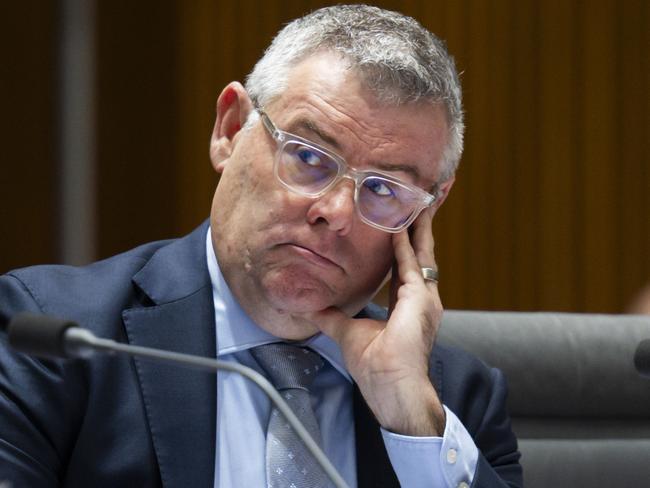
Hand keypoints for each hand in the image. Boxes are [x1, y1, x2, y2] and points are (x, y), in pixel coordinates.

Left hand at [300, 208, 445, 435]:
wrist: (391, 388)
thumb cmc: (376, 367)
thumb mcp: (348, 333)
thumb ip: (333, 317)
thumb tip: (313, 306)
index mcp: (407, 304)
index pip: (405, 266)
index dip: (403, 246)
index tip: (400, 225)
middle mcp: (421, 297)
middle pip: (419, 254)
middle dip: (418, 228)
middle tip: (418, 203)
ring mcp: (425, 298)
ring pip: (421, 252)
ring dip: (418, 227)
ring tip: (417, 203)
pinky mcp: (421, 298)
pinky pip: (410, 263)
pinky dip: (404, 243)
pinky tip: (398, 225)